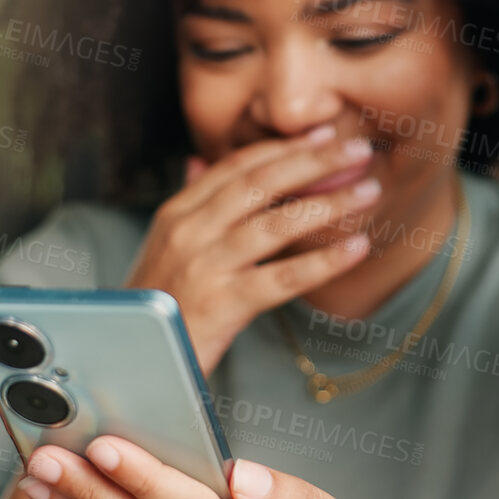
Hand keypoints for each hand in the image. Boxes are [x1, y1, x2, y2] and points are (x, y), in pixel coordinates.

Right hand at [125, 124, 382, 372]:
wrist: (129, 364)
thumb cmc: (157, 306)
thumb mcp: (163, 249)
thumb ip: (188, 206)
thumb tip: (197, 161)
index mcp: (177, 213)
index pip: (237, 166)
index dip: (284, 147)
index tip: (325, 134)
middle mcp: (188, 231)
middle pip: (260, 183)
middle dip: (313, 161)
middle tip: (357, 148)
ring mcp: (204, 266)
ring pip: (276, 223)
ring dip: (329, 203)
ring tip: (368, 190)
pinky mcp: (221, 305)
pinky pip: (283, 278)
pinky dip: (324, 261)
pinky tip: (358, 248)